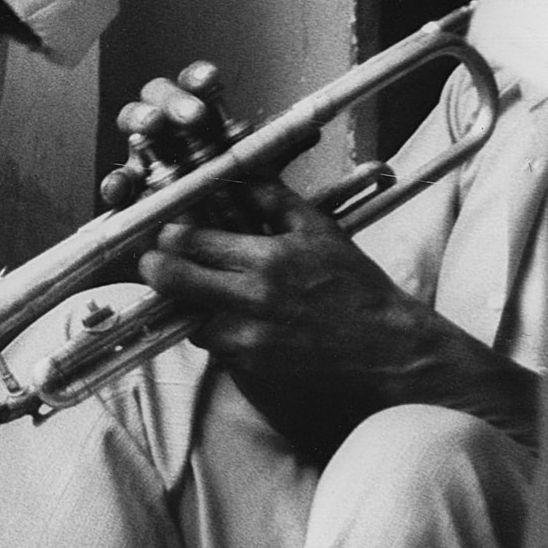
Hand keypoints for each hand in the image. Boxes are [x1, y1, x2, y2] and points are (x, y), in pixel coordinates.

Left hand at [140, 174, 450, 457]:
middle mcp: (252, 300)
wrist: (392, 353)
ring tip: (200, 293)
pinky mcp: (254, 370)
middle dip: (156, 267)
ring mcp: (250, 340)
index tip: (166, 231)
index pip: (190, 241)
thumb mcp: (321, 231)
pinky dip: (215, 332)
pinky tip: (231, 320)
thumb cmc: (358, 289)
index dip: (169, 234)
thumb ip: (274, 200)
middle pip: (173, 280)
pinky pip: (215, 347)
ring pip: (189, 318)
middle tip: (156, 261)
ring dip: (187, 305)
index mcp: (267, 259)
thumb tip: (239, 177)